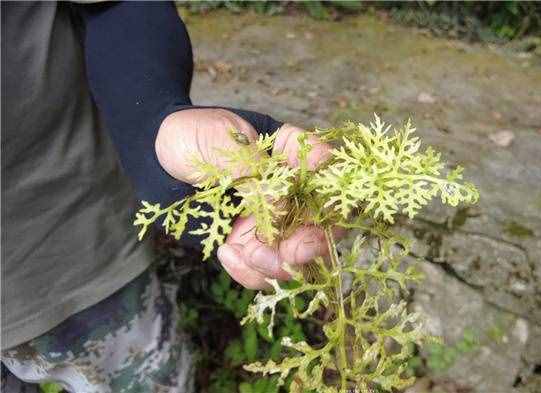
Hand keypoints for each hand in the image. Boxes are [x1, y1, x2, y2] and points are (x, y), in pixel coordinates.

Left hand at [156, 108, 338, 288]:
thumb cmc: (194, 134)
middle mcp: (290, 194)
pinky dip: (248, 271)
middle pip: (323, 229)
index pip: (330, 184)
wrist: (153, 154)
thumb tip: (282, 207)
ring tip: (240, 250)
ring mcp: (270, 222)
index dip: (332, 205)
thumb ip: (258, 174)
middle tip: (289, 254)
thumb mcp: (227, 141)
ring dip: (275, 264)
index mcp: (294, 159)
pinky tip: (225, 252)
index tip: (313, 218)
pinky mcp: (248, 244)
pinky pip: (261, 271)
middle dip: (310, 246)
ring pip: (294, 258)